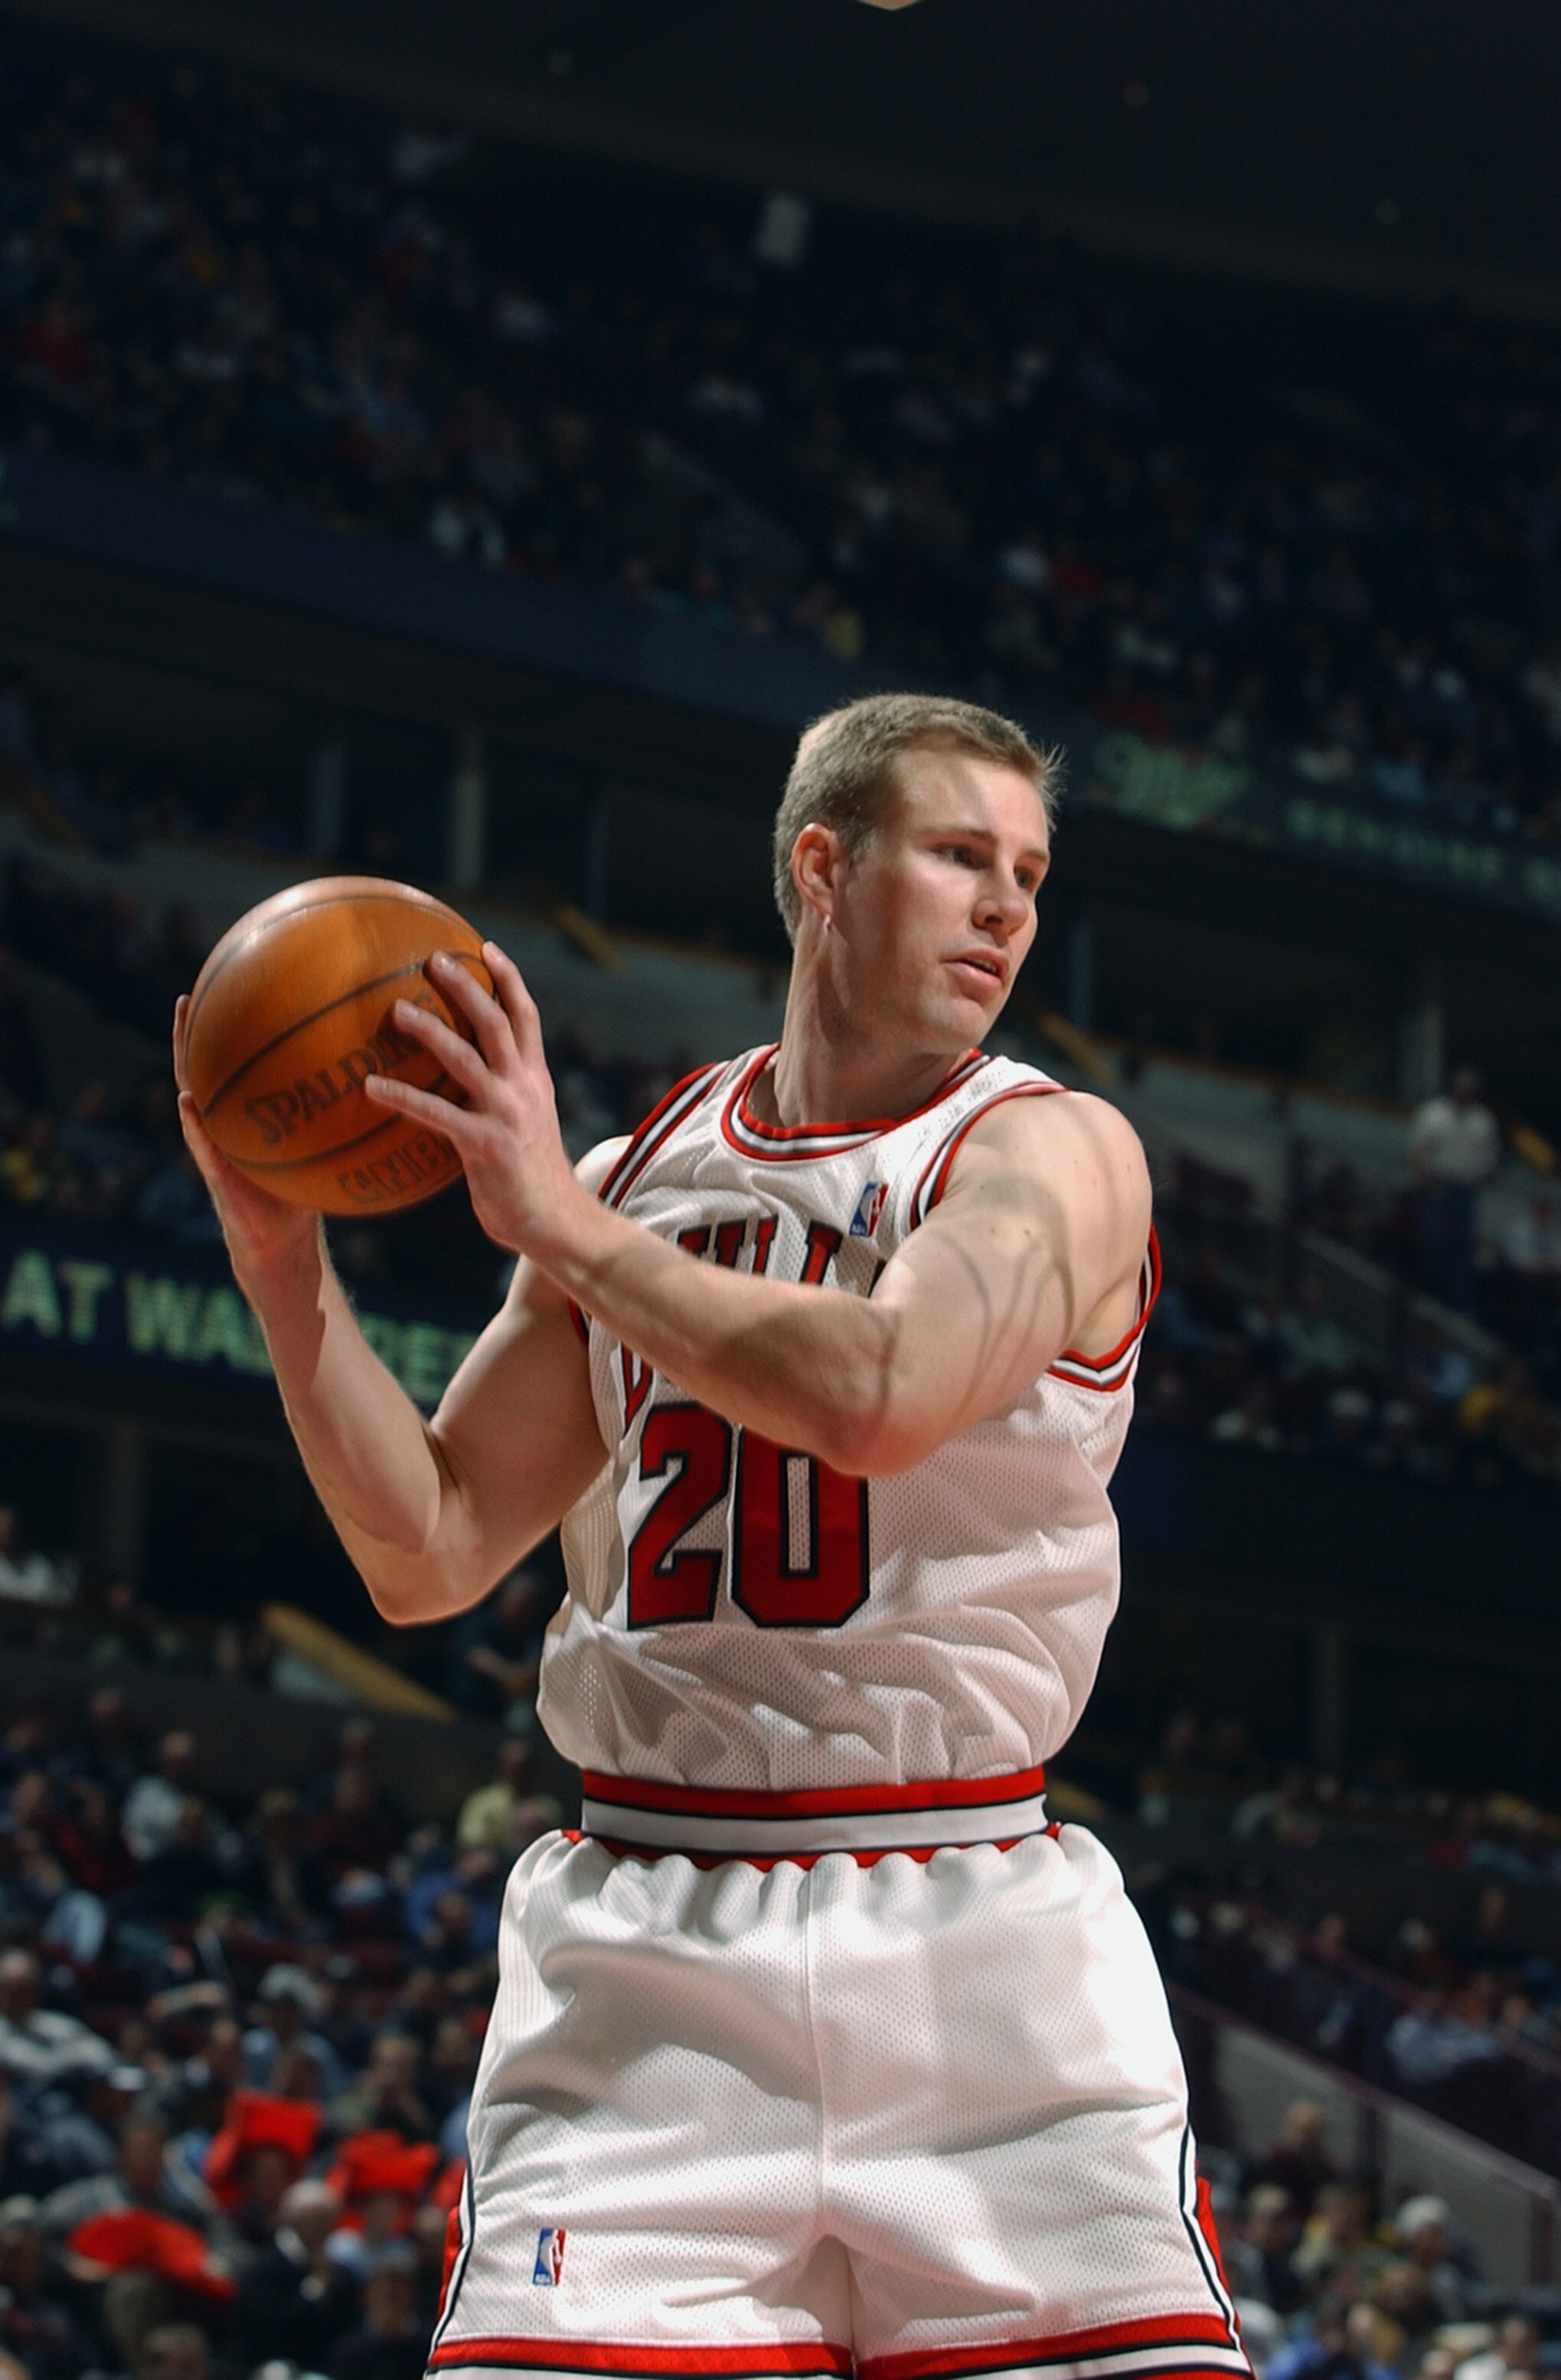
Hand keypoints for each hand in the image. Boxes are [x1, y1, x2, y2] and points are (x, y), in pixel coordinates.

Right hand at [173, 995, 320, 1283]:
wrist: (283, 1244)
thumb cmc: (305, 1192)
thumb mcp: (322, 1149)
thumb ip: (335, 1118)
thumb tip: (379, 1080)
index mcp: (249, 1113)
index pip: (240, 1063)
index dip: (235, 1030)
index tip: (235, 988)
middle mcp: (226, 1124)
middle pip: (206, 1070)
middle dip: (194, 1034)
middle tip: (188, 996)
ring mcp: (215, 1147)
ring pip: (194, 1098)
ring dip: (183, 1064)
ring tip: (179, 1031)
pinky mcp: (216, 1176)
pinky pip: (202, 1146)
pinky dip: (194, 1125)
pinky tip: (187, 1102)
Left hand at [363, 943, 585, 1256]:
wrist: (556, 1222)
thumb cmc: (531, 1181)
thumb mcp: (525, 1128)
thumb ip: (501, 1101)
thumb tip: (460, 1088)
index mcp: (535, 1080)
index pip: (526, 1017)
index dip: (508, 979)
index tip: (485, 948)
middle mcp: (524, 1088)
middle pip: (497, 1022)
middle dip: (468, 986)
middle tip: (434, 959)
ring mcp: (507, 1114)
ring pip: (466, 1057)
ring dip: (430, 1030)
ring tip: (397, 1009)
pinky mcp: (485, 1144)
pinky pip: (437, 1113)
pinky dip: (403, 1097)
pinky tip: (371, 1087)